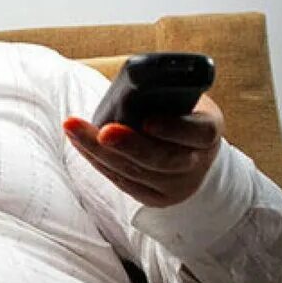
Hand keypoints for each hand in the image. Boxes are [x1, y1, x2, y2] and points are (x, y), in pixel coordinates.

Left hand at [62, 94, 223, 207]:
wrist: (186, 148)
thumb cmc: (176, 112)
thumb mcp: (179, 98)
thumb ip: (161, 93)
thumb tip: (128, 85)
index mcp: (207, 133)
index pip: (198, 133)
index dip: (175, 129)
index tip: (148, 121)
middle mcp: (196, 163)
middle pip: (162, 160)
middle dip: (128, 145)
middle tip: (102, 131)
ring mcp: (177, 185)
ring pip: (136, 173)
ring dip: (100, 151)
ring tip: (74, 129)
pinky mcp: (155, 197)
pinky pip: (124, 182)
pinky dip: (99, 162)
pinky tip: (80, 144)